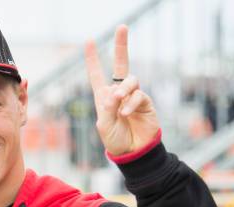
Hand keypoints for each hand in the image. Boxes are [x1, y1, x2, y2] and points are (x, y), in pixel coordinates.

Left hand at [84, 25, 159, 155]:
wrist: (133, 152)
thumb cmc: (116, 140)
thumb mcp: (105, 125)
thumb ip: (108, 108)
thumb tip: (115, 92)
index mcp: (104, 97)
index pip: (97, 74)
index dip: (92, 59)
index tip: (88, 41)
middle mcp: (118, 93)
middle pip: (121, 64)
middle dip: (121, 45)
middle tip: (122, 27)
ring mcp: (133, 96)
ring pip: (130, 80)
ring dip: (123, 88)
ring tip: (118, 100)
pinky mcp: (145, 102)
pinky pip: (139, 95)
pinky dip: (131, 103)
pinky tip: (126, 112)